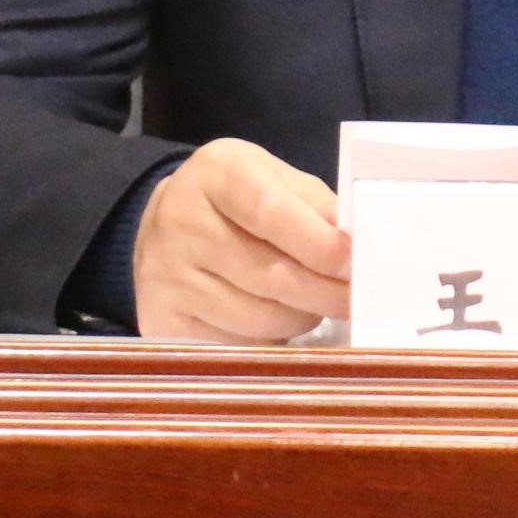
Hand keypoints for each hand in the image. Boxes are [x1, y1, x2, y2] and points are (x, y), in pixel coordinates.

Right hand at [132, 138, 353, 341]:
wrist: (169, 223)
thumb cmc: (238, 201)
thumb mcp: (275, 180)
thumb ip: (316, 206)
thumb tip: (352, 243)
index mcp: (216, 173)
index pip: (271, 211)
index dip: (319, 243)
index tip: (354, 264)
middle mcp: (181, 221)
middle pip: (268, 274)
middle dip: (324, 292)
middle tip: (356, 301)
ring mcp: (165, 275)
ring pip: (257, 318)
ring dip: (301, 318)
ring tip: (316, 305)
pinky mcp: (160, 320)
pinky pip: (235, 345)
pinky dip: (269, 339)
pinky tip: (279, 322)